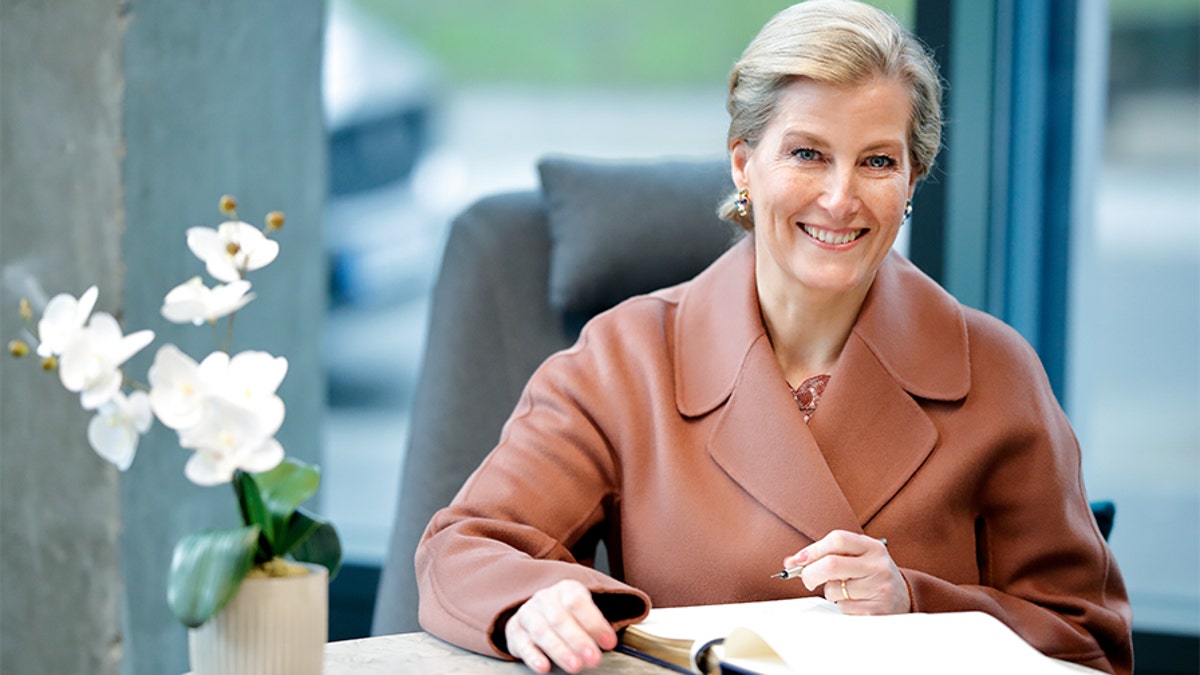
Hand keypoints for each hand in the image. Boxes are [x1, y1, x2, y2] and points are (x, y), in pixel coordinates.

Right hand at [503, 579, 617, 673]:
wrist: (540, 612)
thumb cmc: (570, 615)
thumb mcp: (585, 612)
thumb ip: (597, 625)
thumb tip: (611, 641)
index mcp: (566, 589)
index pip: (578, 602)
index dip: (594, 623)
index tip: (609, 642)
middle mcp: (545, 598)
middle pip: (560, 618)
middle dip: (578, 640)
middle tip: (593, 658)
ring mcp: (527, 612)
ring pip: (541, 631)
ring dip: (559, 650)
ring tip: (575, 666)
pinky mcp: (514, 630)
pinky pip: (522, 643)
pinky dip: (533, 656)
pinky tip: (544, 666)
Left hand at [783, 530, 909, 614]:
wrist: (903, 597)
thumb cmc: (870, 574)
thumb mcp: (855, 557)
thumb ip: (825, 555)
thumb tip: (791, 561)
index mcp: (872, 547)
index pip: (837, 539)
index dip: (813, 549)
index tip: (798, 560)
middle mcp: (878, 565)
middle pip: (832, 564)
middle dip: (811, 573)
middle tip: (807, 579)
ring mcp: (879, 588)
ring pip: (834, 590)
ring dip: (829, 593)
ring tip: (844, 590)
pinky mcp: (877, 610)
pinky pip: (843, 608)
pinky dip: (841, 606)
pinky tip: (855, 602)